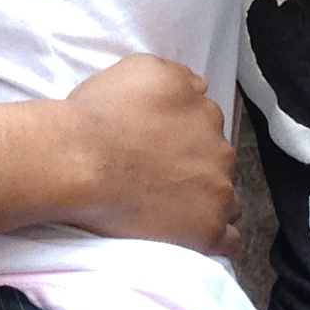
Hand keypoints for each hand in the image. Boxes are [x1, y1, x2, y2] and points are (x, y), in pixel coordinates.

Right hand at [56, 54, 242, 256]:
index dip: (185, 139)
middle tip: (161, 180)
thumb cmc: (100, 115)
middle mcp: (220, 151)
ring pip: (228, 200)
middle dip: (198, 170)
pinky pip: (229, 240)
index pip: (208, 127)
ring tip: (177, 212)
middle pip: (219, 163)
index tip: (161, 150)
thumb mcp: (142, 69)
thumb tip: (201, 87)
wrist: (80, 160)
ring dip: (210, 203)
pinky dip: (216, 238)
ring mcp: (218, 193)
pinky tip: (195, 236)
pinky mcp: (208, 230)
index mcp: (205, 113)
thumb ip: (180, 77)